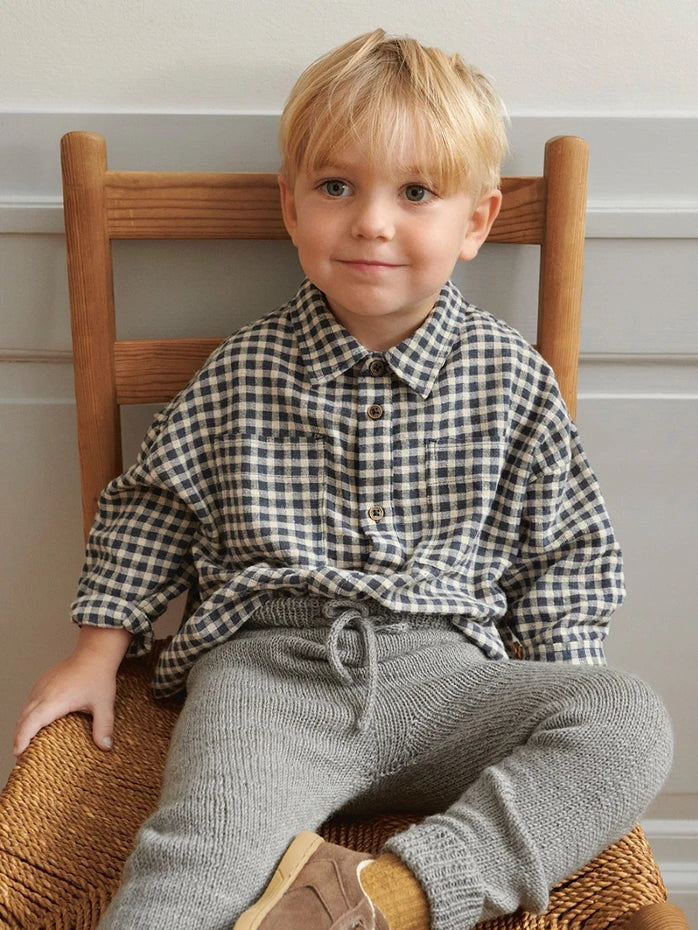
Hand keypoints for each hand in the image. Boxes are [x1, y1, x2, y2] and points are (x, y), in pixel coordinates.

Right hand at [13, 626, 131, 755]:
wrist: (95, 653)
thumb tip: (106, 747)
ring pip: (24, 710)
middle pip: (23, 719)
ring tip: (26, 743)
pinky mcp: (42, 682)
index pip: (30, 723)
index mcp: (55, 700)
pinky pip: (30, 701)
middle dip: (19, 737)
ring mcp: (41, 686)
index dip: (22, 739)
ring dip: (22, 726)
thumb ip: (104, 727)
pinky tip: (34, 724)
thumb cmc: (98, 677)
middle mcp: (43, 693)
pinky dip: (27, 715)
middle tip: (22, 754)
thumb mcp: (104, 704)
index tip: (18, 752)